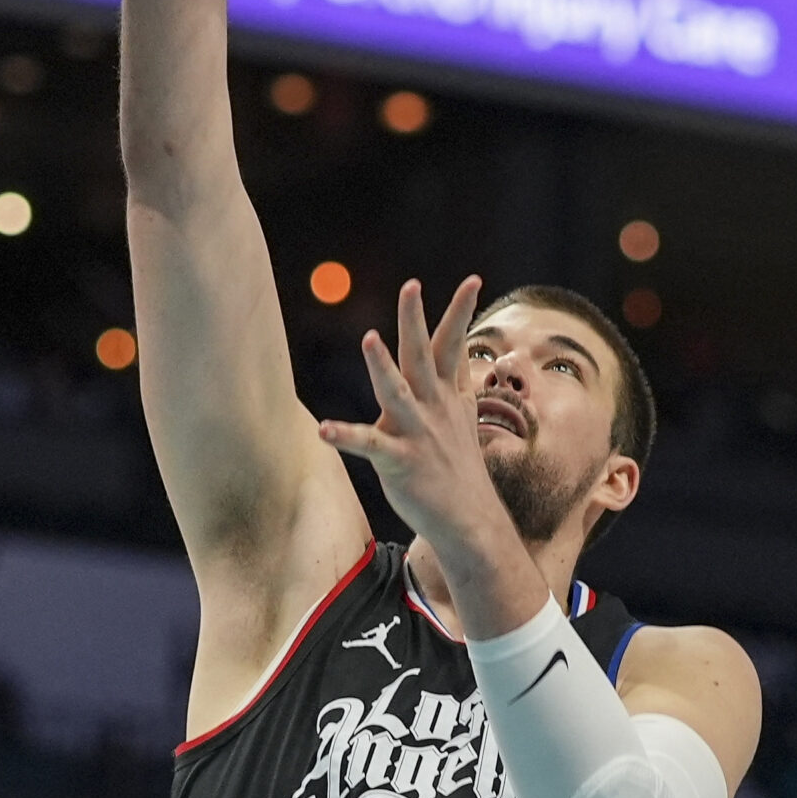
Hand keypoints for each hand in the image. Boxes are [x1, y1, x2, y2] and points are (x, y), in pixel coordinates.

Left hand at [320, 278, 516, 558]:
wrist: (469, 518)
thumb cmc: (459, 465)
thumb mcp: (463, 415)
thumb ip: (455, 379)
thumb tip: (459, 346)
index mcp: (446, 395)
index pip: (453, 344)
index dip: (461, 311)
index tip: (473, 279)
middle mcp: (433, 408)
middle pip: (422, 356)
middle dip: (415, 320)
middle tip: (411, 285)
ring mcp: (417, 434)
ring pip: (397, 392)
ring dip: (383, 365)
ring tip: (369, 339)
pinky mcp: (399, 462)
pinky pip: (369, 446)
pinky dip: (346, 436)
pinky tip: (324, 429)